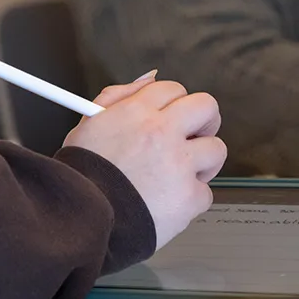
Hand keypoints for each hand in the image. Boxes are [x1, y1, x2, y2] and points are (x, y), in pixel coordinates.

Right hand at [64, 72, 226, 248]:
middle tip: (194, 137)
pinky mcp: (189, 197)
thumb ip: (117, 97)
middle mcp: (162, 133)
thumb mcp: (88, 124)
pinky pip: (205, 193)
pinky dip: (190, 201)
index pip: (174, 89)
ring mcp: (179, 165)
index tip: (173, 117)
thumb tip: (147, 79)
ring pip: (217, 150)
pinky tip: (168, 204)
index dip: (175, 103)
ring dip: (202, 163)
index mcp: (138, 112)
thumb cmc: (82, 177)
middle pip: (207, 108)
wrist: (81, 219)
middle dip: (204, 121)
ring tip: (178, 177)